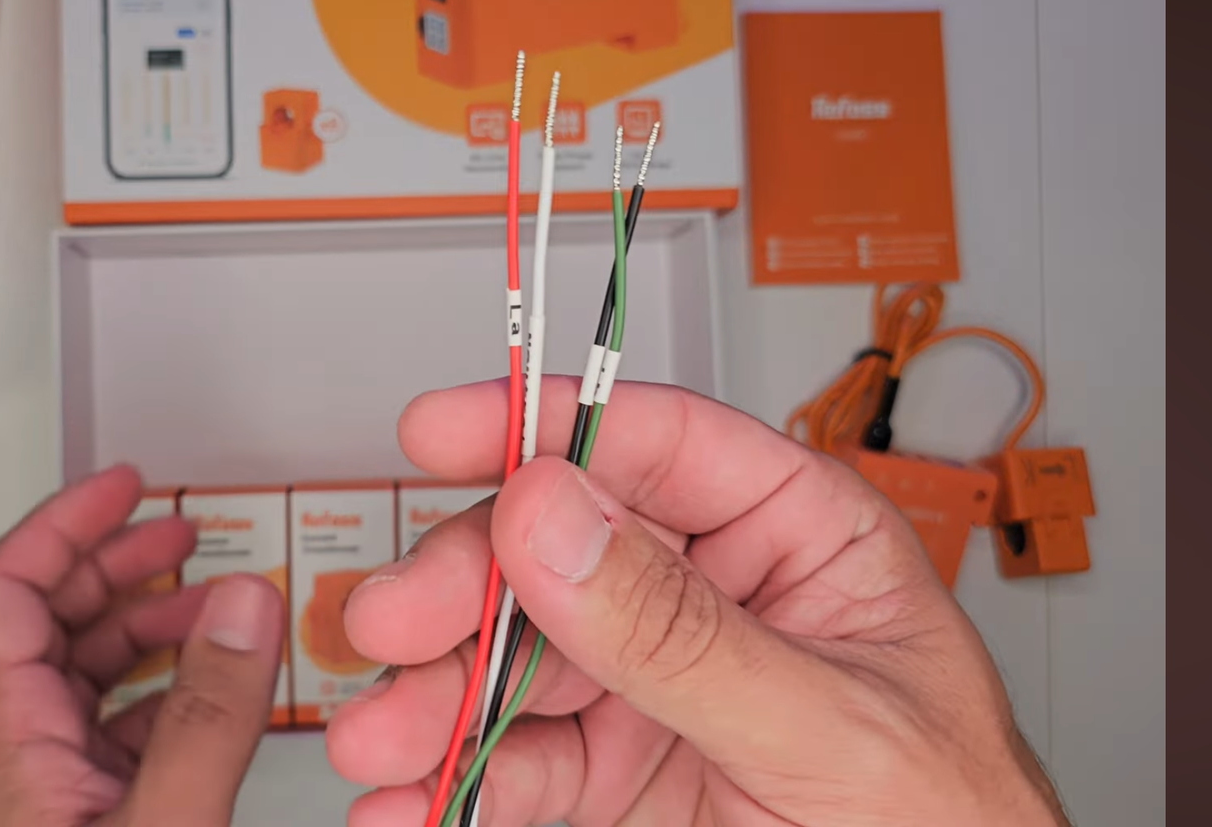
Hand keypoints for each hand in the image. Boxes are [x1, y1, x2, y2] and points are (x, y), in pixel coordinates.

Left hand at [0, 465, 285, 826]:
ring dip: (150, 629)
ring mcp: (46, 793)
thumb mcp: (159, 822)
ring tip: (215, 608)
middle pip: (47, 623)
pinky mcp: (81, 821)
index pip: (4, 591)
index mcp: (6, 740)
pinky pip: (116, 735)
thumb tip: (243, 608)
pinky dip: (168, 696)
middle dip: (119, 565)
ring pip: (85, 679)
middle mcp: (14, 758)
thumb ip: (206, 719)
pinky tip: (214, 694)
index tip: (123, 487)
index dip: (63, 525)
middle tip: (179, 534)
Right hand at [326, 377, 1070, 825]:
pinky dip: (451, 785)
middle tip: (390, 622)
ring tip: (380, 743)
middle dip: (460, 589)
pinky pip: (516, 766)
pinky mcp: (617, 779)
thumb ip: (687, 633)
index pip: (658, 446)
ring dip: (434, 697)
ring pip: (515, 662)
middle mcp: (715, 600)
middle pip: (555, 552)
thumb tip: (558, 520)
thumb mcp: (831, 729)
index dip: (543, 422)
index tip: (438, 427)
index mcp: (799, 541)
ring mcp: (656, 691)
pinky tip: (409, 801)